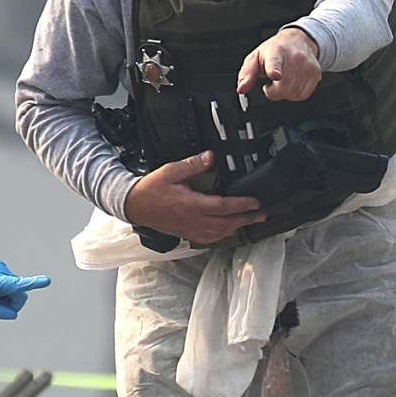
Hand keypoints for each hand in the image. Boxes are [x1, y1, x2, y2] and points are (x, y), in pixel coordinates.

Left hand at [0, 256, 49, 319]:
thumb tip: (13, 314)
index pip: (18, 284)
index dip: (34, 284)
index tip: (47, 281)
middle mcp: (1, 271)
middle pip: (19, 293)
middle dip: (12, 303)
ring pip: (14, 288)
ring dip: (5, 297)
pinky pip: (7, 283)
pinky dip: (1, 291)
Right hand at [124, 151, 264, 244]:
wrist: (134, 206)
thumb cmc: (150, 189)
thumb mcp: (171, 171)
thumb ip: (192, 165)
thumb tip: (211, 157)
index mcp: (191, 204)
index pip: (223, 207)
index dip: (242, 205)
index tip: (255, 202)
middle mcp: (193, 220)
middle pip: (227, 223)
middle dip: (247, 219)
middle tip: (261, 215)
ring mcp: (190, 229)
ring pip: (220, 233)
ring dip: (237, 228)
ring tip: (249, 221)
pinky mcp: (186, 234)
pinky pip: (209, 239)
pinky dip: (222, 236)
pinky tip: (228, 231)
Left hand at [240, 26, 322, 101]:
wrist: (298, 40)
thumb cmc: (275, 50)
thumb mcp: (255, 58)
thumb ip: (247, 74)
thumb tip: (241, 89)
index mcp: (275, 52)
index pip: (275, 61)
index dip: (274, 70)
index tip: (275, 75)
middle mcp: (294, 57)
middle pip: (283, 87)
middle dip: (273, 92)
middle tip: (271, 84)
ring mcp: (307, 65)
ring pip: (293, 93)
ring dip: (284, 93)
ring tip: (282, 81)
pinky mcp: (315, 73)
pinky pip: (303, 95)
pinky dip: (295, 94)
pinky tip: (292, 83)